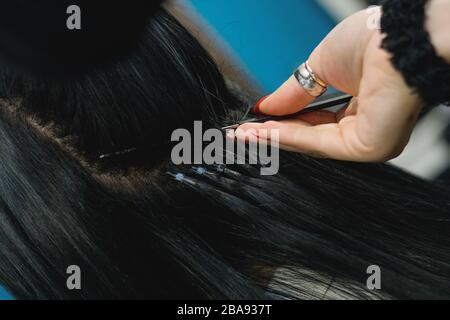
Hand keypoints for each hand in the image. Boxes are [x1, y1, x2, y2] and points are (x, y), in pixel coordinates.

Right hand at [236, 7, 422, 161]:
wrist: (397, 38)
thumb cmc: (370, 42)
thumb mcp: (318, 67)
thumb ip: (292, 94)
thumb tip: (265, 108)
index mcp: (358, 105)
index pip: (314, 120)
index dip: (283, 121)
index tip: (255, 121)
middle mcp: (364, 126)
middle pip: (310, 135)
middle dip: (274, 132)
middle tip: (243, 131)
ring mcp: (367, 140)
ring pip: (312, 142)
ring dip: (276, 137)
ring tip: (246, 133)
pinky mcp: (368, 147)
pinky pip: (320, 144)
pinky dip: (289, 137)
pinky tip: (265, 131)